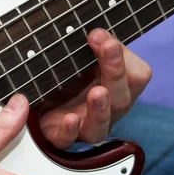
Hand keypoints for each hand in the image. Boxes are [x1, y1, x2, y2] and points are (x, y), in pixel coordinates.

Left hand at [40, 28, 152, 149]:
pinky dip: (70, 131)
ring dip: (101, 108)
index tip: (101, 37)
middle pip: (121, 99)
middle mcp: (106, 110)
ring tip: (97, 92)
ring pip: (100, 125)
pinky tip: (69, 119)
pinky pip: (68, 140)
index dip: (123, 56)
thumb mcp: (81, 56)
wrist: (37, 101)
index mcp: (118, 88)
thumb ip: (95, 46)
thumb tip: (97, 34)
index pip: (136, 76)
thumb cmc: (67, 76)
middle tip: (108, 49)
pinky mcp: (60, 137)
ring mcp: (84, 126)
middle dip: (115, 72)